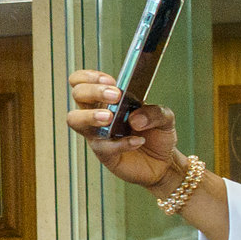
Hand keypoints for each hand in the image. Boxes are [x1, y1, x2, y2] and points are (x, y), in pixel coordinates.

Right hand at [64, 70, 181, 188]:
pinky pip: (104, 147)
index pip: (82, 81)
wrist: (164, 162)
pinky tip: (138, 140)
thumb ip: (155, 112)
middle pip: (78, 94)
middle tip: (115, 96)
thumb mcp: (165, 118)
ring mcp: (97, 134)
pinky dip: (122, 143)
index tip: (111, 81)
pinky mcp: (104, 154)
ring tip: (110, 117)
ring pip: (75, 120)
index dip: (90, 77)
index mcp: (107, 100)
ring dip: (91, 115)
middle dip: (94, 91)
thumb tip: (135, 118)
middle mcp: (96, 114)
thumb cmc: (157, 135)